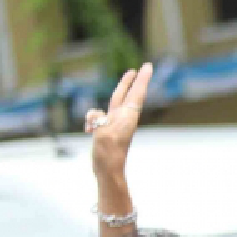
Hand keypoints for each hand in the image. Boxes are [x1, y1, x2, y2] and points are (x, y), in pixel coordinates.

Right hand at [89, 63, 151, 179]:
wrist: (108, 170)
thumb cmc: (108, 153)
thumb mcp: (103, 134)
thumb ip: (99, 121)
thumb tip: (95, 117)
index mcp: (127, 117)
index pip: (137, 93)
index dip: (142, 79)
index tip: (148, 66)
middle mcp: (123, 118)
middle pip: (126, 94)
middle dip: (131, 81)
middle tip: (137, 69)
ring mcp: (115, 123)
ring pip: (109, 105)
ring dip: (102, 108)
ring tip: (96, 126)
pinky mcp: (106, 129)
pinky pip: (96, 118)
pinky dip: (90, 122)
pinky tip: (88, 131)